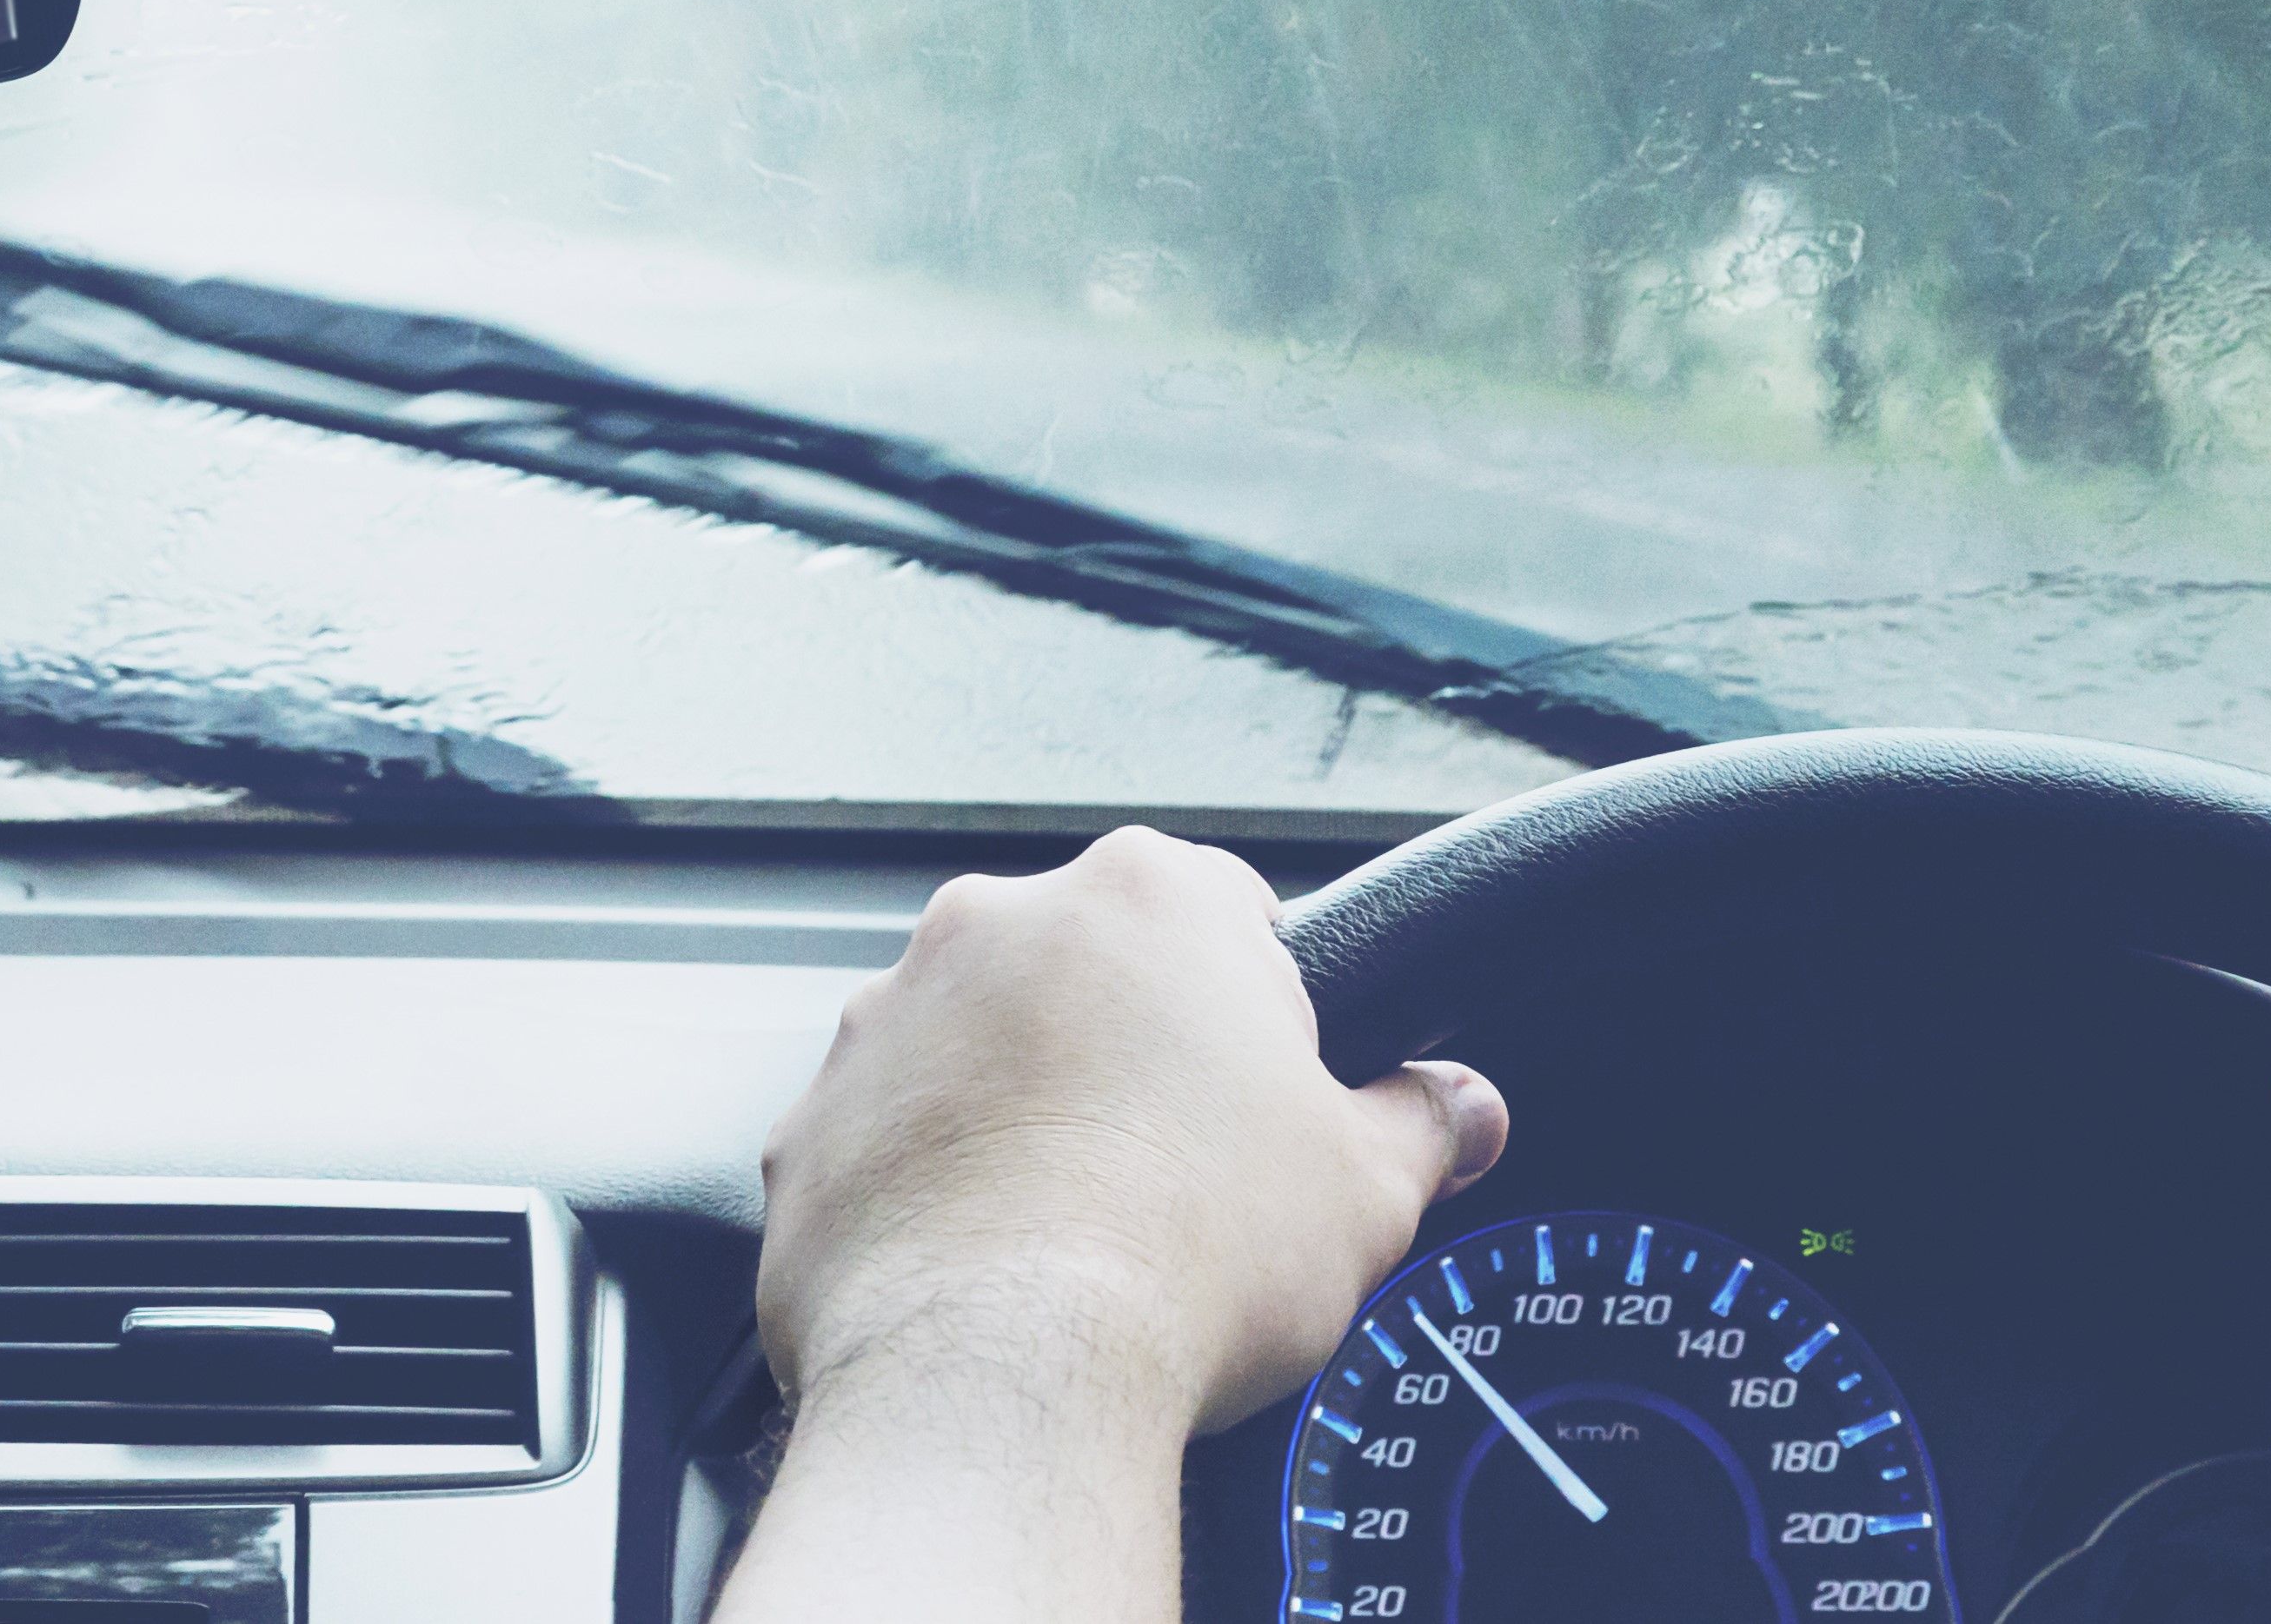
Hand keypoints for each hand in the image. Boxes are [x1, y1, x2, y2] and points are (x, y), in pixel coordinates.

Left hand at [710, 826, 1509, 1623]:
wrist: (1003, 1371)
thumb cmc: (1193, 1255)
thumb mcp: (1368, 1189)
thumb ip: (1423, 1122)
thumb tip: (1459, 1106)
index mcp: (1146, 898)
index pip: (1228, 912)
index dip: (1261, 1010)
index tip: (1265, 1093)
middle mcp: (993, 924)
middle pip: (1089, 975)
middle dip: (1130, 1056)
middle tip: (1180, 1174)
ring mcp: (883, 1015)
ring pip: (976, 1052)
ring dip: (1020, 1115)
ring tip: (1077, 1231)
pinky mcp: (810, 1118)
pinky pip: (887, 1141)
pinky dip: (929, 1188)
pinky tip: (984, 1267)